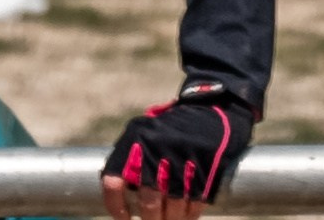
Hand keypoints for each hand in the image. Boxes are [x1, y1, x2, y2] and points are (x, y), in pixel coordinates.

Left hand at [103, 85, 255, 212]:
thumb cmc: (167, 130)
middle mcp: (156, 153)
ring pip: (172, 210)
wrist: (209, 114)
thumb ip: (128, 162)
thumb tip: (117, 196)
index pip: (114, 182)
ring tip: (169, 218)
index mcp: (135, 141)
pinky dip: (188, 215)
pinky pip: (193, 208)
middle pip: (148, 203)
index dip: (116, 206)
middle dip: (150, 219)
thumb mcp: (141, 134)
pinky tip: (185, 212)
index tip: (124, 218)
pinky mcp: (204, 177)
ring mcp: (182, 166)